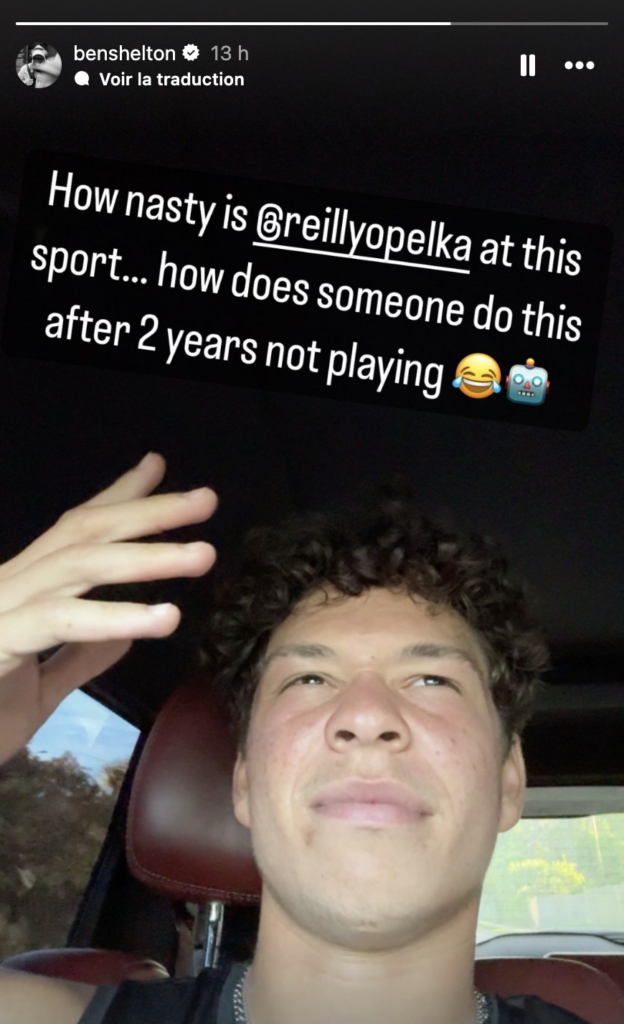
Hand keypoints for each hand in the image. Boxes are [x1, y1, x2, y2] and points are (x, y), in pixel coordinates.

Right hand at [0, 453, 216, 765]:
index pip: (73, 530)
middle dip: (148, 512)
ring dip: (146, 556)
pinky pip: (59, 621)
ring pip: (77, 565)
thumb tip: (128, 633)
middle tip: (207, 499)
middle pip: (84, 533)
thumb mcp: (40, 687)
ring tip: (203, 555)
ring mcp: (0, 609)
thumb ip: (80, 655)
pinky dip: (115, 616)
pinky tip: (164, 617)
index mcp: (21, 590)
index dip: (117, 498)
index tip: (157, 467)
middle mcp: (9, 586)